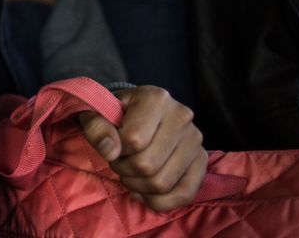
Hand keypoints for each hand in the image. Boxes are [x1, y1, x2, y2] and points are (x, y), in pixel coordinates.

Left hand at [80, 86, 206, 211]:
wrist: (136, 114)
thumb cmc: (114, 114)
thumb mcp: (96, 114)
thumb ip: (96, 127)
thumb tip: (110, 150)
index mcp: (156, 98)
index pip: (133, 140)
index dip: (115, 150)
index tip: (111, 145)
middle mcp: (181, 116)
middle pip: (147, 165)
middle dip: (124, 170)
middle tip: (118, 162)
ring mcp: (195, 140)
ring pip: (162, 183)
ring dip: (137, 186)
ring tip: (130, 172)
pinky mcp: (201, 161)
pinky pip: (184, 194)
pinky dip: (158, 201)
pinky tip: (143, 192)